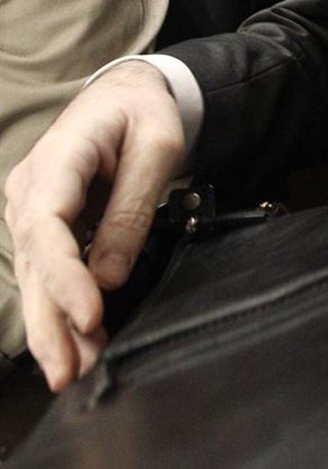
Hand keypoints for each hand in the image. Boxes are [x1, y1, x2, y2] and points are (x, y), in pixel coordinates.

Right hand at [6, 62, 185, 389]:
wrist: (124, 96)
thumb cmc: (141, 114)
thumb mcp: (157, 147)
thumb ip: (133, 208)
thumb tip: (108, 276)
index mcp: (57, 161)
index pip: (47, 227)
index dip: (64, 278)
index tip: (90, 315)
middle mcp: (29, 190)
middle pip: (33, 264)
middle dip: (48, 323)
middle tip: (68, 372)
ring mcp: (29, 211)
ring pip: (35, 277)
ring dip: (53, 327)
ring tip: (75, 372)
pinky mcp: (42, 229)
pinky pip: (46, 273)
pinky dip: (59, 310)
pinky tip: (78, 344)